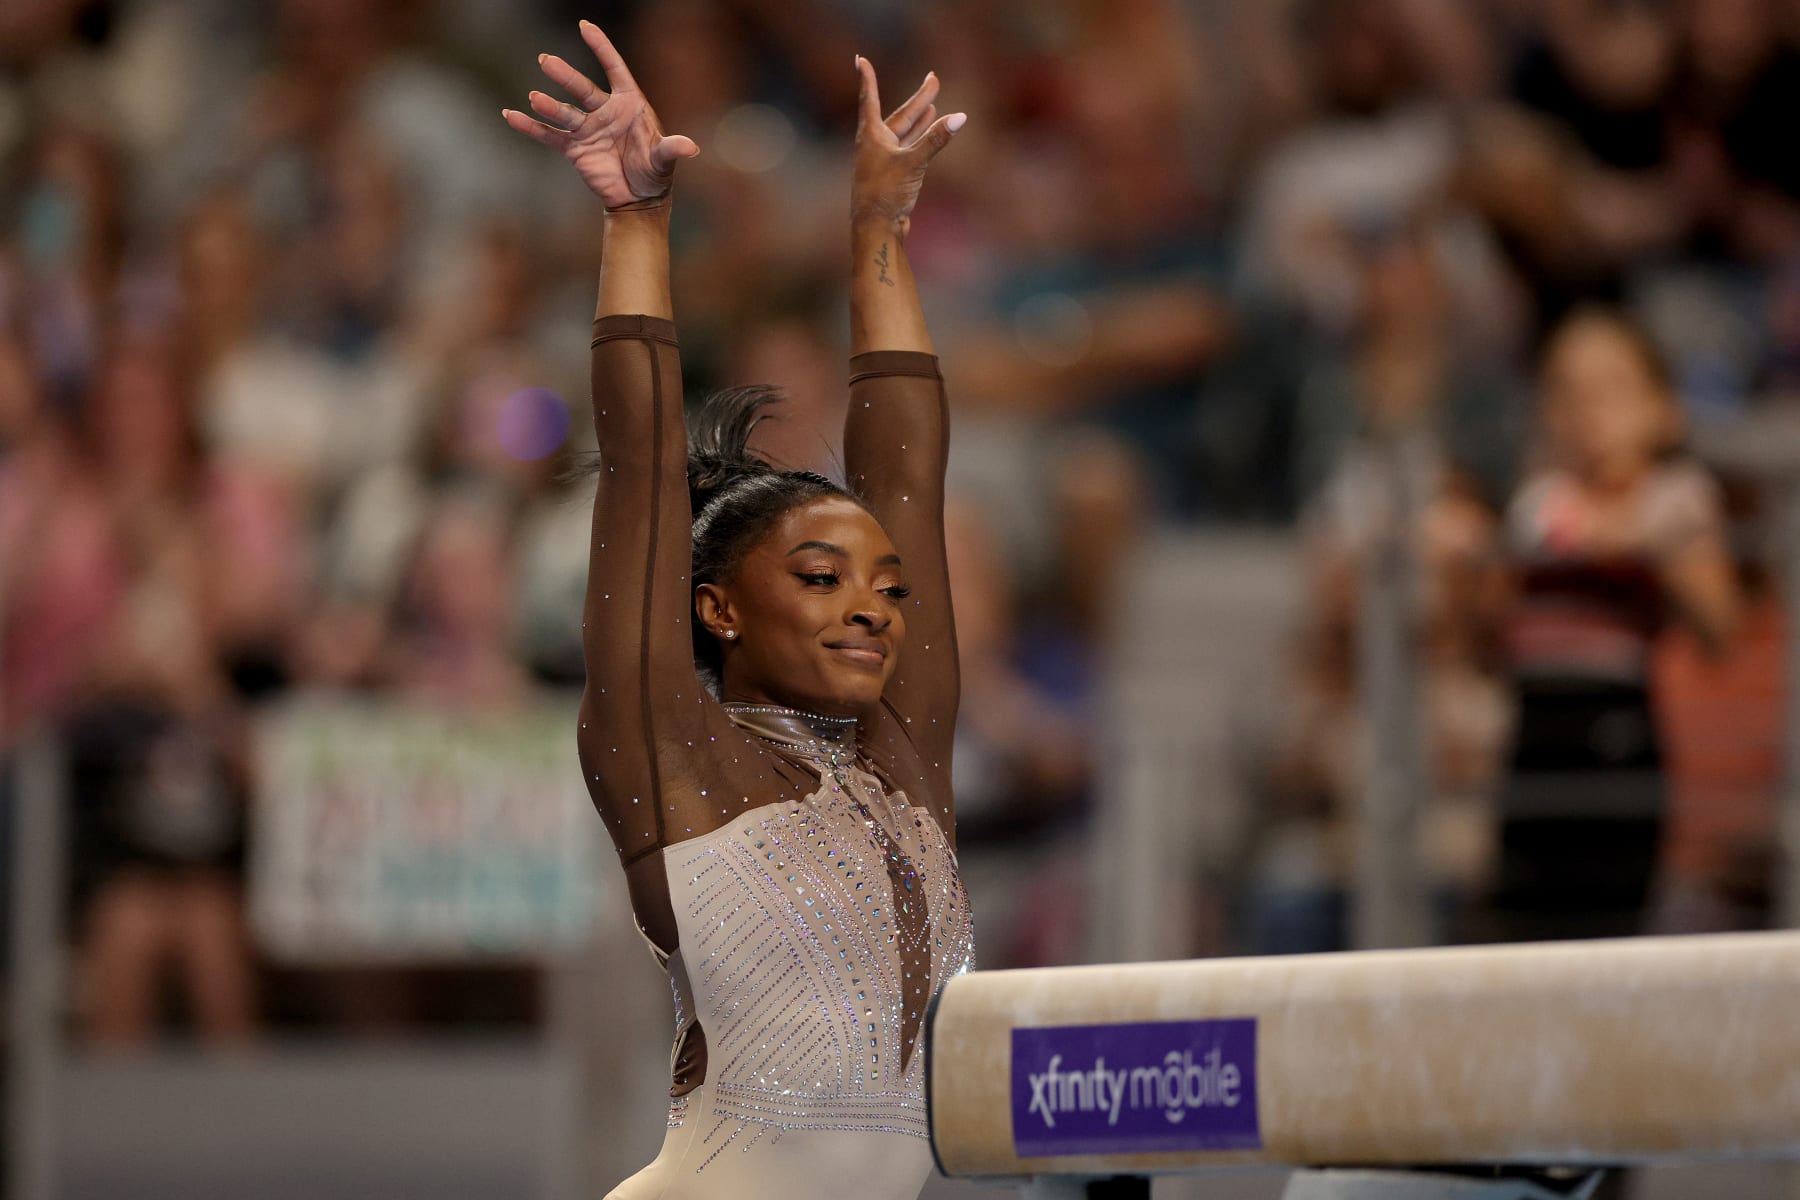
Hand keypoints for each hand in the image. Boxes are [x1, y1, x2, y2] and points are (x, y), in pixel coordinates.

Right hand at [502, 21, 698, 208]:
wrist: (638, 198)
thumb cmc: (655, 173)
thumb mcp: (664, 160)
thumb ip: (672, 149)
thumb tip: (691, 147)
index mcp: (629, 104)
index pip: (614, 69)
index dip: (601, 48)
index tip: (585, 26)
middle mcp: (605, 111)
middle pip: (582, 89)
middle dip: (566, 76)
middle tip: (547, 61)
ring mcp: (587, 128)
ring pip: (564, 112)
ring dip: (548, 105)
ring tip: (534, 97)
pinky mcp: (574, 148)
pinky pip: (548, 135)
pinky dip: (530, 127)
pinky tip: (510, 116)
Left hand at [851, 56, 963, 233]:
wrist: (876, 228)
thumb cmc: (886, 193)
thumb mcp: (913, 162)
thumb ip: (936, 139)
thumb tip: (960, 117)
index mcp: (871, 136)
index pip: (869, 99)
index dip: (866, 79)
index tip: (860, 60)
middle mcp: (875, 144)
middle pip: (899, 115)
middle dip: (917, 98)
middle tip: (933, 78)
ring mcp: (884, 160)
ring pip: (905, 132)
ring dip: (920, 118)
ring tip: (934, 102)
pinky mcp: (893, 175)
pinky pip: (909, 149)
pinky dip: (921, 138)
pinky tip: (930, 130)